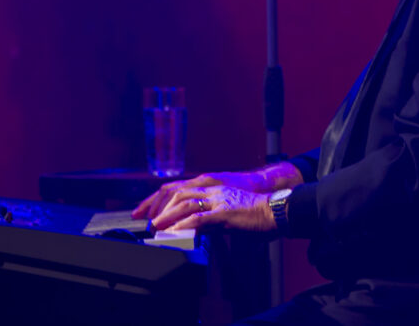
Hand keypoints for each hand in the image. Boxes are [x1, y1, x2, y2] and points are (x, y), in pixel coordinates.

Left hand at [131, 163, 301, 219]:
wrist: (276, 211)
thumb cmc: (254, 214)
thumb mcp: (226, 213)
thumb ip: (209, 218)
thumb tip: (191, 228)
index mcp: (212, 188)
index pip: (178, 188)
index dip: (158, 198)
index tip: (144, 210)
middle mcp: (213, 190)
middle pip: (177, 191)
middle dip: (156, 204)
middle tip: (143, 217)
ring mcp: (219, 200)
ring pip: (185, 202)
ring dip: (167, 214)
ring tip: (155, 225)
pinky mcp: (226, 212)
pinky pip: (201, 217)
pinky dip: (185, 223)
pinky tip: (175, 230)